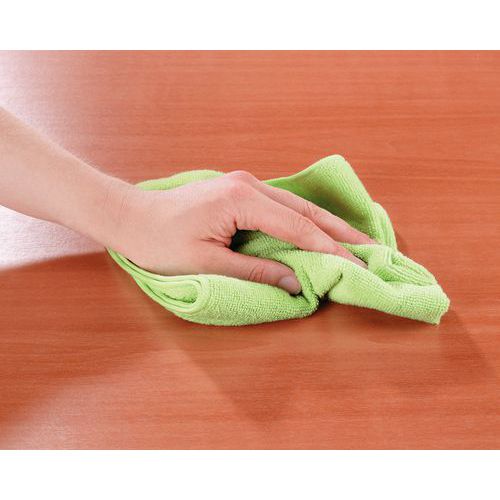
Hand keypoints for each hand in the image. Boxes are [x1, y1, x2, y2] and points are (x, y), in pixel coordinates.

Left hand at [109, 170, 373, 293]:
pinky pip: (282, 206)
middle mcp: (250, 186)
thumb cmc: (161, 243)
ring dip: (327, 224)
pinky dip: (305, 221)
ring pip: (297, 206)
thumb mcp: (208, 263)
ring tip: (356, 240)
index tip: (356, 267)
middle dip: (340, 232)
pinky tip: (320, 230)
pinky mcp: (241, 191)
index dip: (329, 250)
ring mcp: (246, 185)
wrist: (132, 217)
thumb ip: (256, 271)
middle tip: (373, 248)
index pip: (298, 228)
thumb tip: (296, 282)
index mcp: (242, 200)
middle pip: (306, 211)